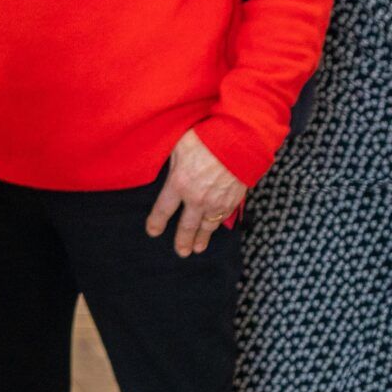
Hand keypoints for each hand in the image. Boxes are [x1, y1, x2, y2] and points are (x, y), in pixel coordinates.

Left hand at [146, 128, 248, 256]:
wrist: (239, 142)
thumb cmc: (206, 139)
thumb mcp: (179, 147)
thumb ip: (172, 163)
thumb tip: (164, 166)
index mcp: (178, 184)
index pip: (163, 209)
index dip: (156, 222)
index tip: (152, 231)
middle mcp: (196, 198)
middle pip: (186, 226)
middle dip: (182, 240)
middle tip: (181, 252)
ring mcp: (216, 202)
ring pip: (206, 226)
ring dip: (201, 239)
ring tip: (197, 249)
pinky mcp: (232, 201)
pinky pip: (222, 219)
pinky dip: (216, 227)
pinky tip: (213, 231)